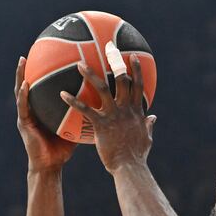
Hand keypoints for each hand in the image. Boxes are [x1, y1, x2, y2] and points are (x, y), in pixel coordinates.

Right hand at [14, 57, 76, 172]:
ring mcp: (26, 116)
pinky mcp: (24, 124)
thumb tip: (101, 102)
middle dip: (27, 69)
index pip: (40, 88)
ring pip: (21, 92)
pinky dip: (24, 95)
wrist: (50, 167)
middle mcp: (32, 110)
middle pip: (29, 85)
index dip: (40, 73)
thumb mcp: (74, 128)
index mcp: (41, 110)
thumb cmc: (62, 150)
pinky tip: (26, 84)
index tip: (44, 56)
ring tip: (22, 61)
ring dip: (20, 76)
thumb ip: (82, 114)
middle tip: (29, 51)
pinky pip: (24, 107)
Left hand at [60, 49, 155, 173]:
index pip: (138, 86)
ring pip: (102, 89)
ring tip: (78, 63)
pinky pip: (85, 109)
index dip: (136, 70)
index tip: (132, 56)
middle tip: (108, 47)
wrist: (129, 168)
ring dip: (90, 74)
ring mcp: (114, 115)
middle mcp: (126, 109)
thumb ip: (149, 126)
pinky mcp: (101, 124)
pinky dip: (73, 101)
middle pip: (122, 79)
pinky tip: (61, 94)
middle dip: (116, 61)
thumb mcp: (147, 139)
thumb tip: (154, 117)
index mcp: (137, 111)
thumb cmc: (137, 157)